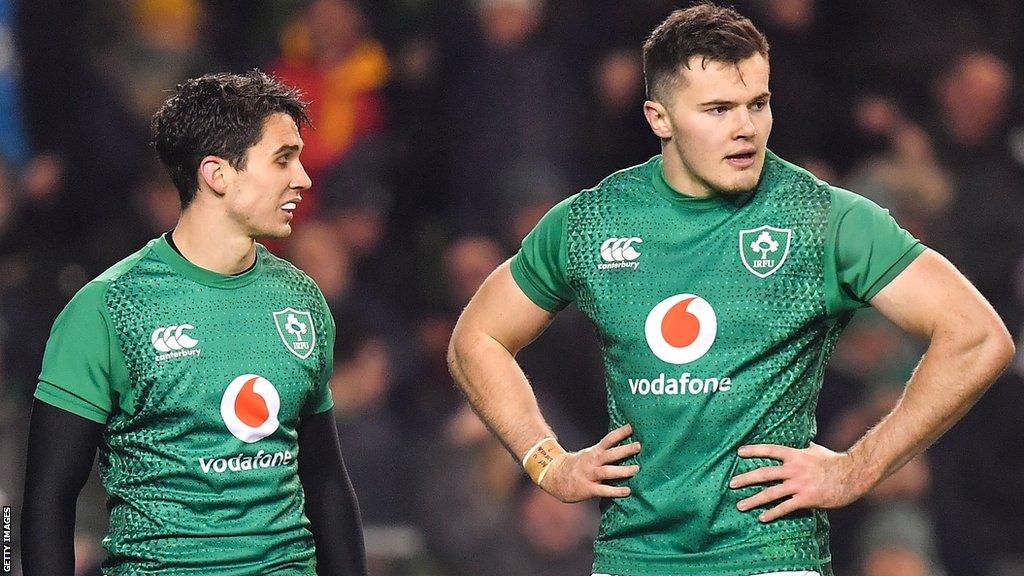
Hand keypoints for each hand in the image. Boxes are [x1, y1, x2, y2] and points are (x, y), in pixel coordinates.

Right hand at [540, 424, 640, 502]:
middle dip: (625, 450)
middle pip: (610, 454)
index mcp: (594, 452)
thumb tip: (625, 449)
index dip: (620, 433)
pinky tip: (627, 491)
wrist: (554, 476)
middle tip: (639, 446)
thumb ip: (603, 453)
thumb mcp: (589, 455)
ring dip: (623, 470)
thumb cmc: (578, 466)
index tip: (632, 427)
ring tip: (636, 469)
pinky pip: (603, 490)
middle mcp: (592, 461)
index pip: (608, 440)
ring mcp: (590, 474)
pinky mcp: (588, 488)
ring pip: (608, 471)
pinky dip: (615, 491)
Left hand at [729, 442, 871, 521]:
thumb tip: (800, 440)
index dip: (754, 450)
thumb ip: (804, 447)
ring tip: (740, 505)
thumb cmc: (835, 461)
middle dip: (746, 479)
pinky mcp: (806, 499)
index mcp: (796, 455)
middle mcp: (794, 469)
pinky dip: (772, 513)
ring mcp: (799, 485)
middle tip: (731, 484)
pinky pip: (785, 508)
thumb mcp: (816, 450)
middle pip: (764, 474)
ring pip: (771, 493)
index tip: (739, 452)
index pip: (770, 450)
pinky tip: (761, 517)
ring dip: (754, 500)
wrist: (852, 475)